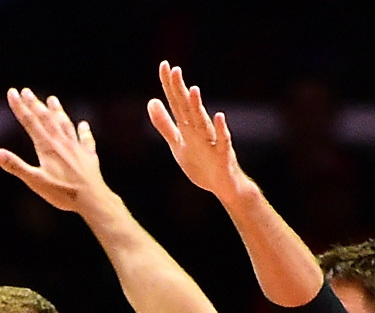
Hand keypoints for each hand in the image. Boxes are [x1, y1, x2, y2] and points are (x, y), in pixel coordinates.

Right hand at [0, 89, 117, 216]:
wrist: (92, 199)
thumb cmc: (63, 193)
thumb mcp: (35, 181)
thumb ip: (16, 166)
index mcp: (47, 147)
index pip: (30, 122)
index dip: (20, 107)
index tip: (12, 92)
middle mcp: (62, 142)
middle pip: (46, 119)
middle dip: (35, 104)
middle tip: (26, 91)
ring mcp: (77, 148)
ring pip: (65, 124)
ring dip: (58, 111)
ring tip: (52, 99)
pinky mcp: (89, 157)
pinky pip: (86, 140)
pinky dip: (84, 131)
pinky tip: (84, 125)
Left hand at [147, 63, 261, 207]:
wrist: (222, 186)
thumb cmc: (201, 164)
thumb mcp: (177, 143)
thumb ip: (164, 124)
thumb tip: (151, 101)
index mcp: (188, 127)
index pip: (176, 102)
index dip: (169, 85)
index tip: (164, 64)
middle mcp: (200, 130)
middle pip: (187, 108)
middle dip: (180, 91)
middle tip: (174, 70)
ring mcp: (212, 142)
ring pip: (203, 122)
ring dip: (198, 107)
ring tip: (193, 90)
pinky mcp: (222, 155)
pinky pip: (223, 141)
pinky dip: (221, 129)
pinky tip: (219, 116)